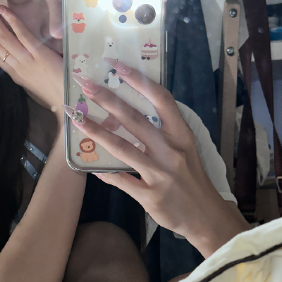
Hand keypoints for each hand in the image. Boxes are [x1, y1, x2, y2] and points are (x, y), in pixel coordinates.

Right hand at [0, 0, 63, 118]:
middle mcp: (16, 67)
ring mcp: (26, 61)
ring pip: (3, 37)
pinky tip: (4, 9)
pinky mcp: (39, 55)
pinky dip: (10, 20)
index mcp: (14, 73)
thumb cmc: (55, 92)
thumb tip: (22, 55)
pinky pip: (21, 35)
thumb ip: (26, 69)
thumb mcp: (34, 82)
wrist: (68, 101)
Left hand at [68, 61, 247, 255]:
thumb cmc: (192, 179)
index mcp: (181, 134)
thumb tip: (127, 115)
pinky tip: (90, 167)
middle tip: (84, 83)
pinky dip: (106, 174)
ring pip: (123, 148)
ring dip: (96, 132)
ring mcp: (160, 174)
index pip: (160, 99)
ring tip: (75, 118)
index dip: (138, 80)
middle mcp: (171, 150)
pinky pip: (122, 181)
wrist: (205, 217)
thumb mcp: (185, 149)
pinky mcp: (151, 196)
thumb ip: (161, 132)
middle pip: (134, 119)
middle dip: (106, 99)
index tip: (116, 64)